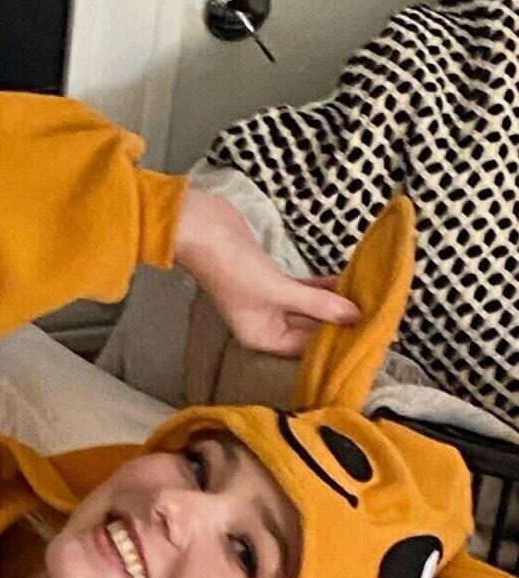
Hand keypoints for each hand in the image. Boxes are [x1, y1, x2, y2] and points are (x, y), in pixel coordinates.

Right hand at [172, 188, 361, 356]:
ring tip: (365, 298)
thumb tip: (356, 316)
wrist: (205, 230)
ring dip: (331, 302)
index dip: (333, 341)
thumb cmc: (234, 269)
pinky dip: (320, 287)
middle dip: (336, 320)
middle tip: (373, 314)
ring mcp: (268, 300)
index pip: (305, 348)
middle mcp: (265, 324)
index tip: (365, 332)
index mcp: (262, 337)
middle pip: (308, 328)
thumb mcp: (278, 290)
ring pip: (307, 307)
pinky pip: (302, 289)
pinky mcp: (271, 278)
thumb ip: (318, 303)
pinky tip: (345, 282)